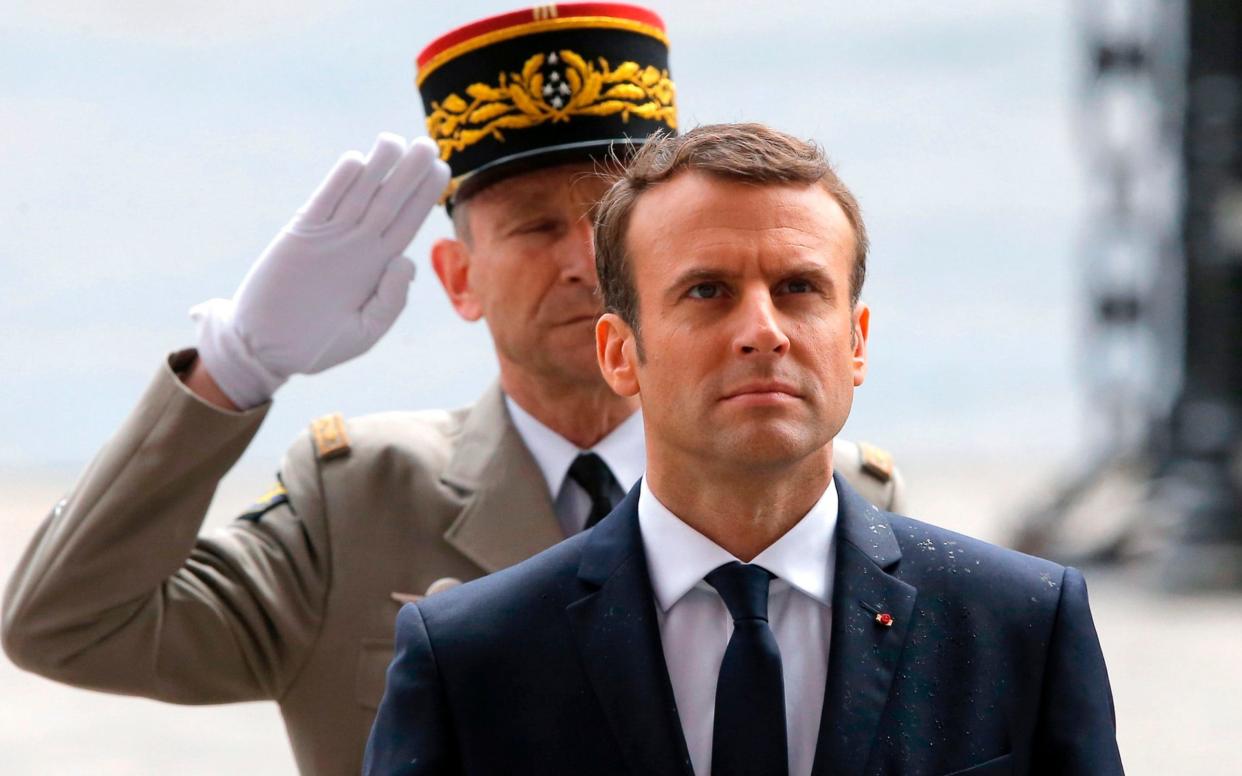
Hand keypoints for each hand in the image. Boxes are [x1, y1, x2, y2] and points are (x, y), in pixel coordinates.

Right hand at [191, 133, 449, 408]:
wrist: (268, 349)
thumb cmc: (320, 344)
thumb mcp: (365, 331)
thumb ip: (390, 301)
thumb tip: (406, 261)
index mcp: (377, 265)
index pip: (407, 222)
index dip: (424, 196)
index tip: (444, 170)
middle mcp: (357, 245)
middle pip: (389, 200)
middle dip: (409, 172)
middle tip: (429, 143)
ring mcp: (328, 237)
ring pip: (359, 194)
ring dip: (376, 167)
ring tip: (394, 140)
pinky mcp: (299, 235)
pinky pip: (323, 203)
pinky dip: (338, 182)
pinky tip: (356, 161)